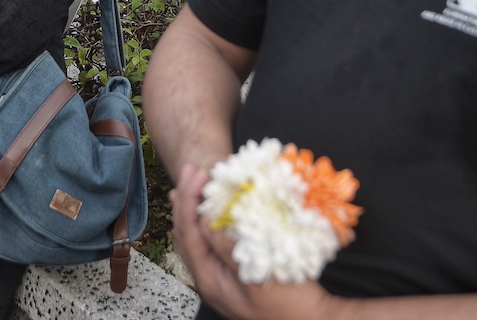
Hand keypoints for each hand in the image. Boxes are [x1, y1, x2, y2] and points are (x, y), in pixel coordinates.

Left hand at [171, 164, 337, 319]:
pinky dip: (204, 223)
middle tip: (189, 171)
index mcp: (211, 280)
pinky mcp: (229, 274)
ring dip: (192, 210)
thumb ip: (229, 249)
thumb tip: (206, 221)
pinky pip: (208, 244)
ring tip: (188, 186)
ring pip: (195, 238)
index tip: (197, 176)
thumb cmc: (290, 305)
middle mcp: (208, 279)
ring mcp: (218, 278)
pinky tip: (208, 213)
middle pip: (186, 234)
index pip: (190, 234)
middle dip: (186, 201)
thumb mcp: (258, 276)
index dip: (190, 202)